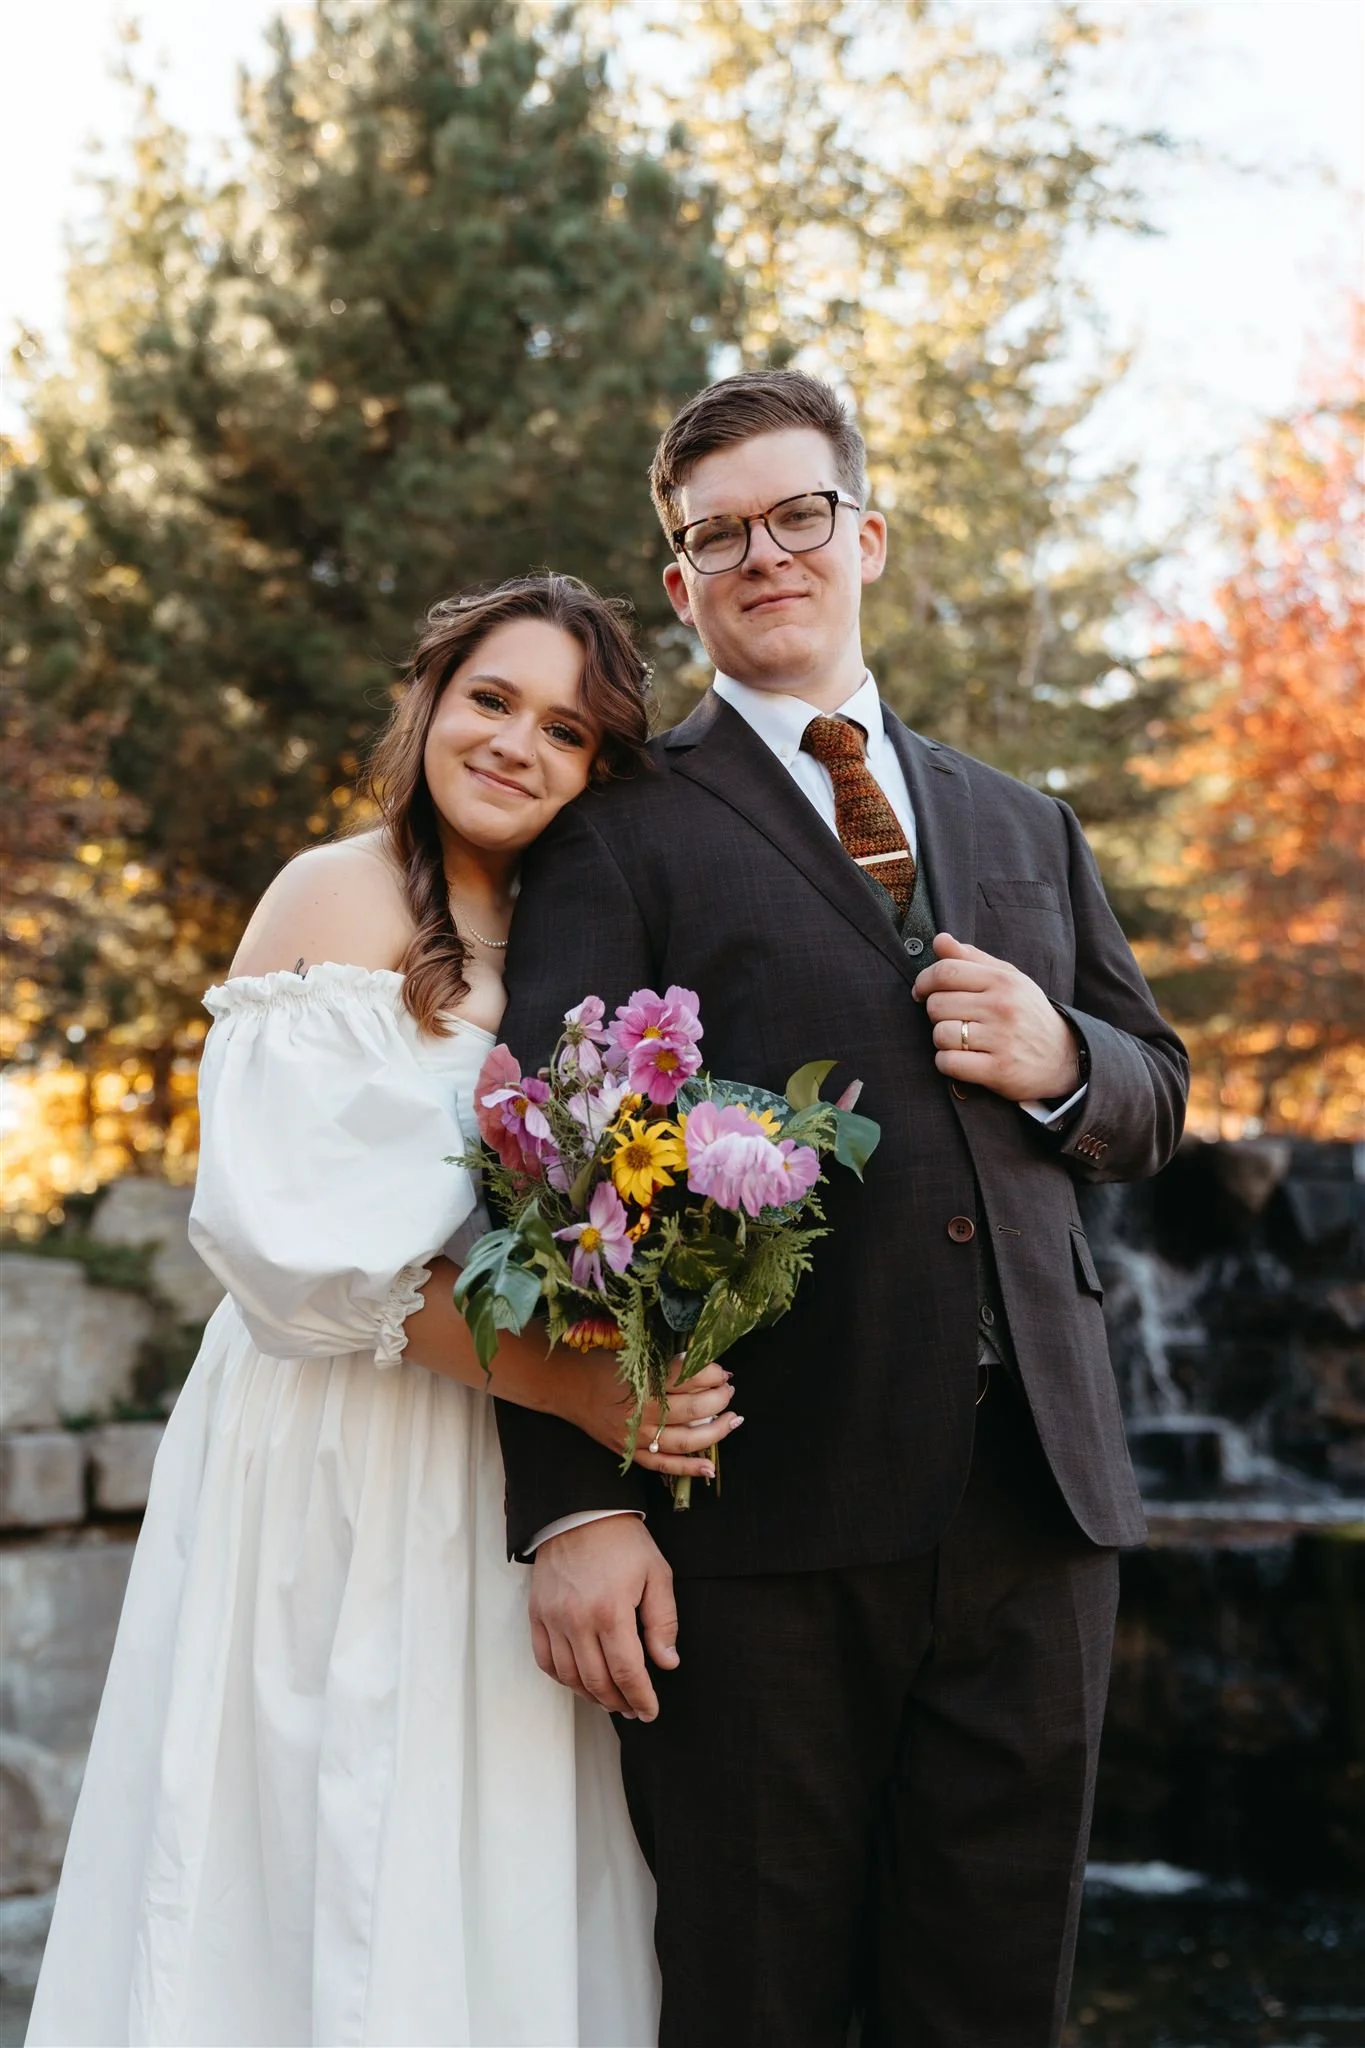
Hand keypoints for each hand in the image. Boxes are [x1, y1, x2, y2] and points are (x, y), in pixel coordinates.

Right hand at [530, 1514, 676, 1719]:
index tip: (650, 1711)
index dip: (641, 1698)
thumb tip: (667, 1663)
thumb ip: (663, 1621)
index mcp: (611, 1611)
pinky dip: (563, 1678)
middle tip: (633, 1709)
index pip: (627, 1672)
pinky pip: (545, 1660)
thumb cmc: (622, 1541)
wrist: (580, 1512)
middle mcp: (578, 1620)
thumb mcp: (657, 1574)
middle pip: (597, 1681)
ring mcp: (553, 1618)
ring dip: (592, 1696)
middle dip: (619, 1702)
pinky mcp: (537, 1614)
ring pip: (570, 1677)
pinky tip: (580, 1680)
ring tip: (610, 1699)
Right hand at [558, 1351, 741, 1480]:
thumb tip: (703, 1366)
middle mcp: (642, 1411)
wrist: (565, 1386)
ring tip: (733, 1419)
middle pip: (694, 1409)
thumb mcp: (633, 1354)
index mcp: (643, 1381)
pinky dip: (689, 1468)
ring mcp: (637, 1437)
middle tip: (729, 1390)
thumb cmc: (599, 1364)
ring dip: (716, 1431)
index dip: (712, 1373)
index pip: (689, 1378)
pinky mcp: (630, 1452)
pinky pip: (664, 1466)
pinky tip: (711, 1466)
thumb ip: (666, 1362)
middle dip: (719, 1399)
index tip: (722, 1370)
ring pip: (686, 1440)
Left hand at [912, 933, 1080, 1100]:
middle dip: (937, 1014)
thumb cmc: (1028, 1014)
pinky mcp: (998, 1070)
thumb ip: (972, 958)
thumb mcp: (1009, 979)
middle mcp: (1002, 1007)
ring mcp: (1001, 1039)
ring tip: (962, 1041)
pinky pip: (948, 1062)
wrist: (1065, 1058)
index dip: (924, 981)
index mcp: (1003, 981)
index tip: (921, 992)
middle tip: (954, 1019)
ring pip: (939, 1034)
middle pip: (937, 1004)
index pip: (945, 972)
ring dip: (943, 1041)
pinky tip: (964, 1060)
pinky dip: (948, 1063)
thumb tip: (939, 940)